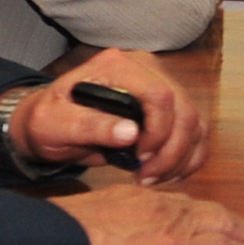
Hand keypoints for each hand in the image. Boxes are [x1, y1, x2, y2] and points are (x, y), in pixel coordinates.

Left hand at [26, 48, 208, 180]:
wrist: (52, 121)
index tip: (139, 159)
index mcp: (117, 66)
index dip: (158, 133)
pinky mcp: (169, 105)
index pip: (160, 95)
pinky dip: (188, 157)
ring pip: (195, 123)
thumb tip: (131, 133)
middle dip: (171, 152)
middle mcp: (145, 69)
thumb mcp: (54, 124)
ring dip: (181, 158)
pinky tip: (167, 173)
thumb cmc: (48, 120)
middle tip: (147, 177)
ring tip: (153, 178)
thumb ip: (89, 126)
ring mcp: (161, 84)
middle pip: (184, 111)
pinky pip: (195, 131)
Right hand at [53, 186, 243, 244]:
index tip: (228, 228)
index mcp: (142, 199)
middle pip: (215, 213)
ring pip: (227, 227)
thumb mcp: (92, 224)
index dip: (212, 220)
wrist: (57, 239)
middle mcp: (163, 204)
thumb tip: (115, 244)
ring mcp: (172, 223)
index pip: (187, 208)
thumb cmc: (61, 237)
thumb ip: (114, 229)